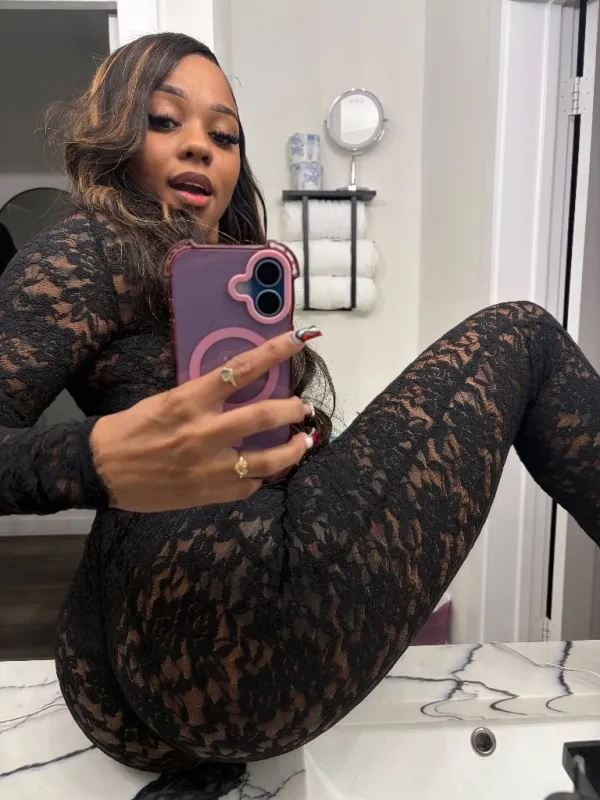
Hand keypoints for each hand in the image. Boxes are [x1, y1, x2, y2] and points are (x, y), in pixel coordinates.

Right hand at [89, 327, 320, 511]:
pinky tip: (265, 470)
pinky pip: (248, 485)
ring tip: (302, 441)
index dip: (274, 352)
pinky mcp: (209, 493)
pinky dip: (261, 476)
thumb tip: (239, 389)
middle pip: (263, 416)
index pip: (241, 370)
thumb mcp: (166, 401)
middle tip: (302, 407)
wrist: (102, 470)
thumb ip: (203, 397)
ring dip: (292, 449)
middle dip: (291, 409)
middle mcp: (203, 431)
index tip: (298, 339)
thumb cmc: (132, 429)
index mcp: (189, 400)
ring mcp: (209, 466)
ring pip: (267, 459)